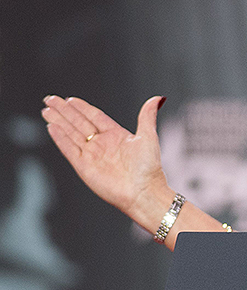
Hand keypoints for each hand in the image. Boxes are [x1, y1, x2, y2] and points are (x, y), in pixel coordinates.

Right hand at [41, 95, 169, 222]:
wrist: (143, 191)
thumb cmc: (149, 167)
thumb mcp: (148, 136)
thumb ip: (147, 116)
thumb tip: (157, 98)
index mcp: (116, 135)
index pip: (94, 117)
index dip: (81, 108)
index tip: (69, 99)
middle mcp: (102, 144)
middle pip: (78, 123)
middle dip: (64, 111)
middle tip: (50, 99)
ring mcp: (91, 155)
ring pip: (71, 133)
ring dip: (59, 121)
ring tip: (46, 109)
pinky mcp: (83, 166)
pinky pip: (69, 149)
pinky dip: (60, 138)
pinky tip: (52, 127)